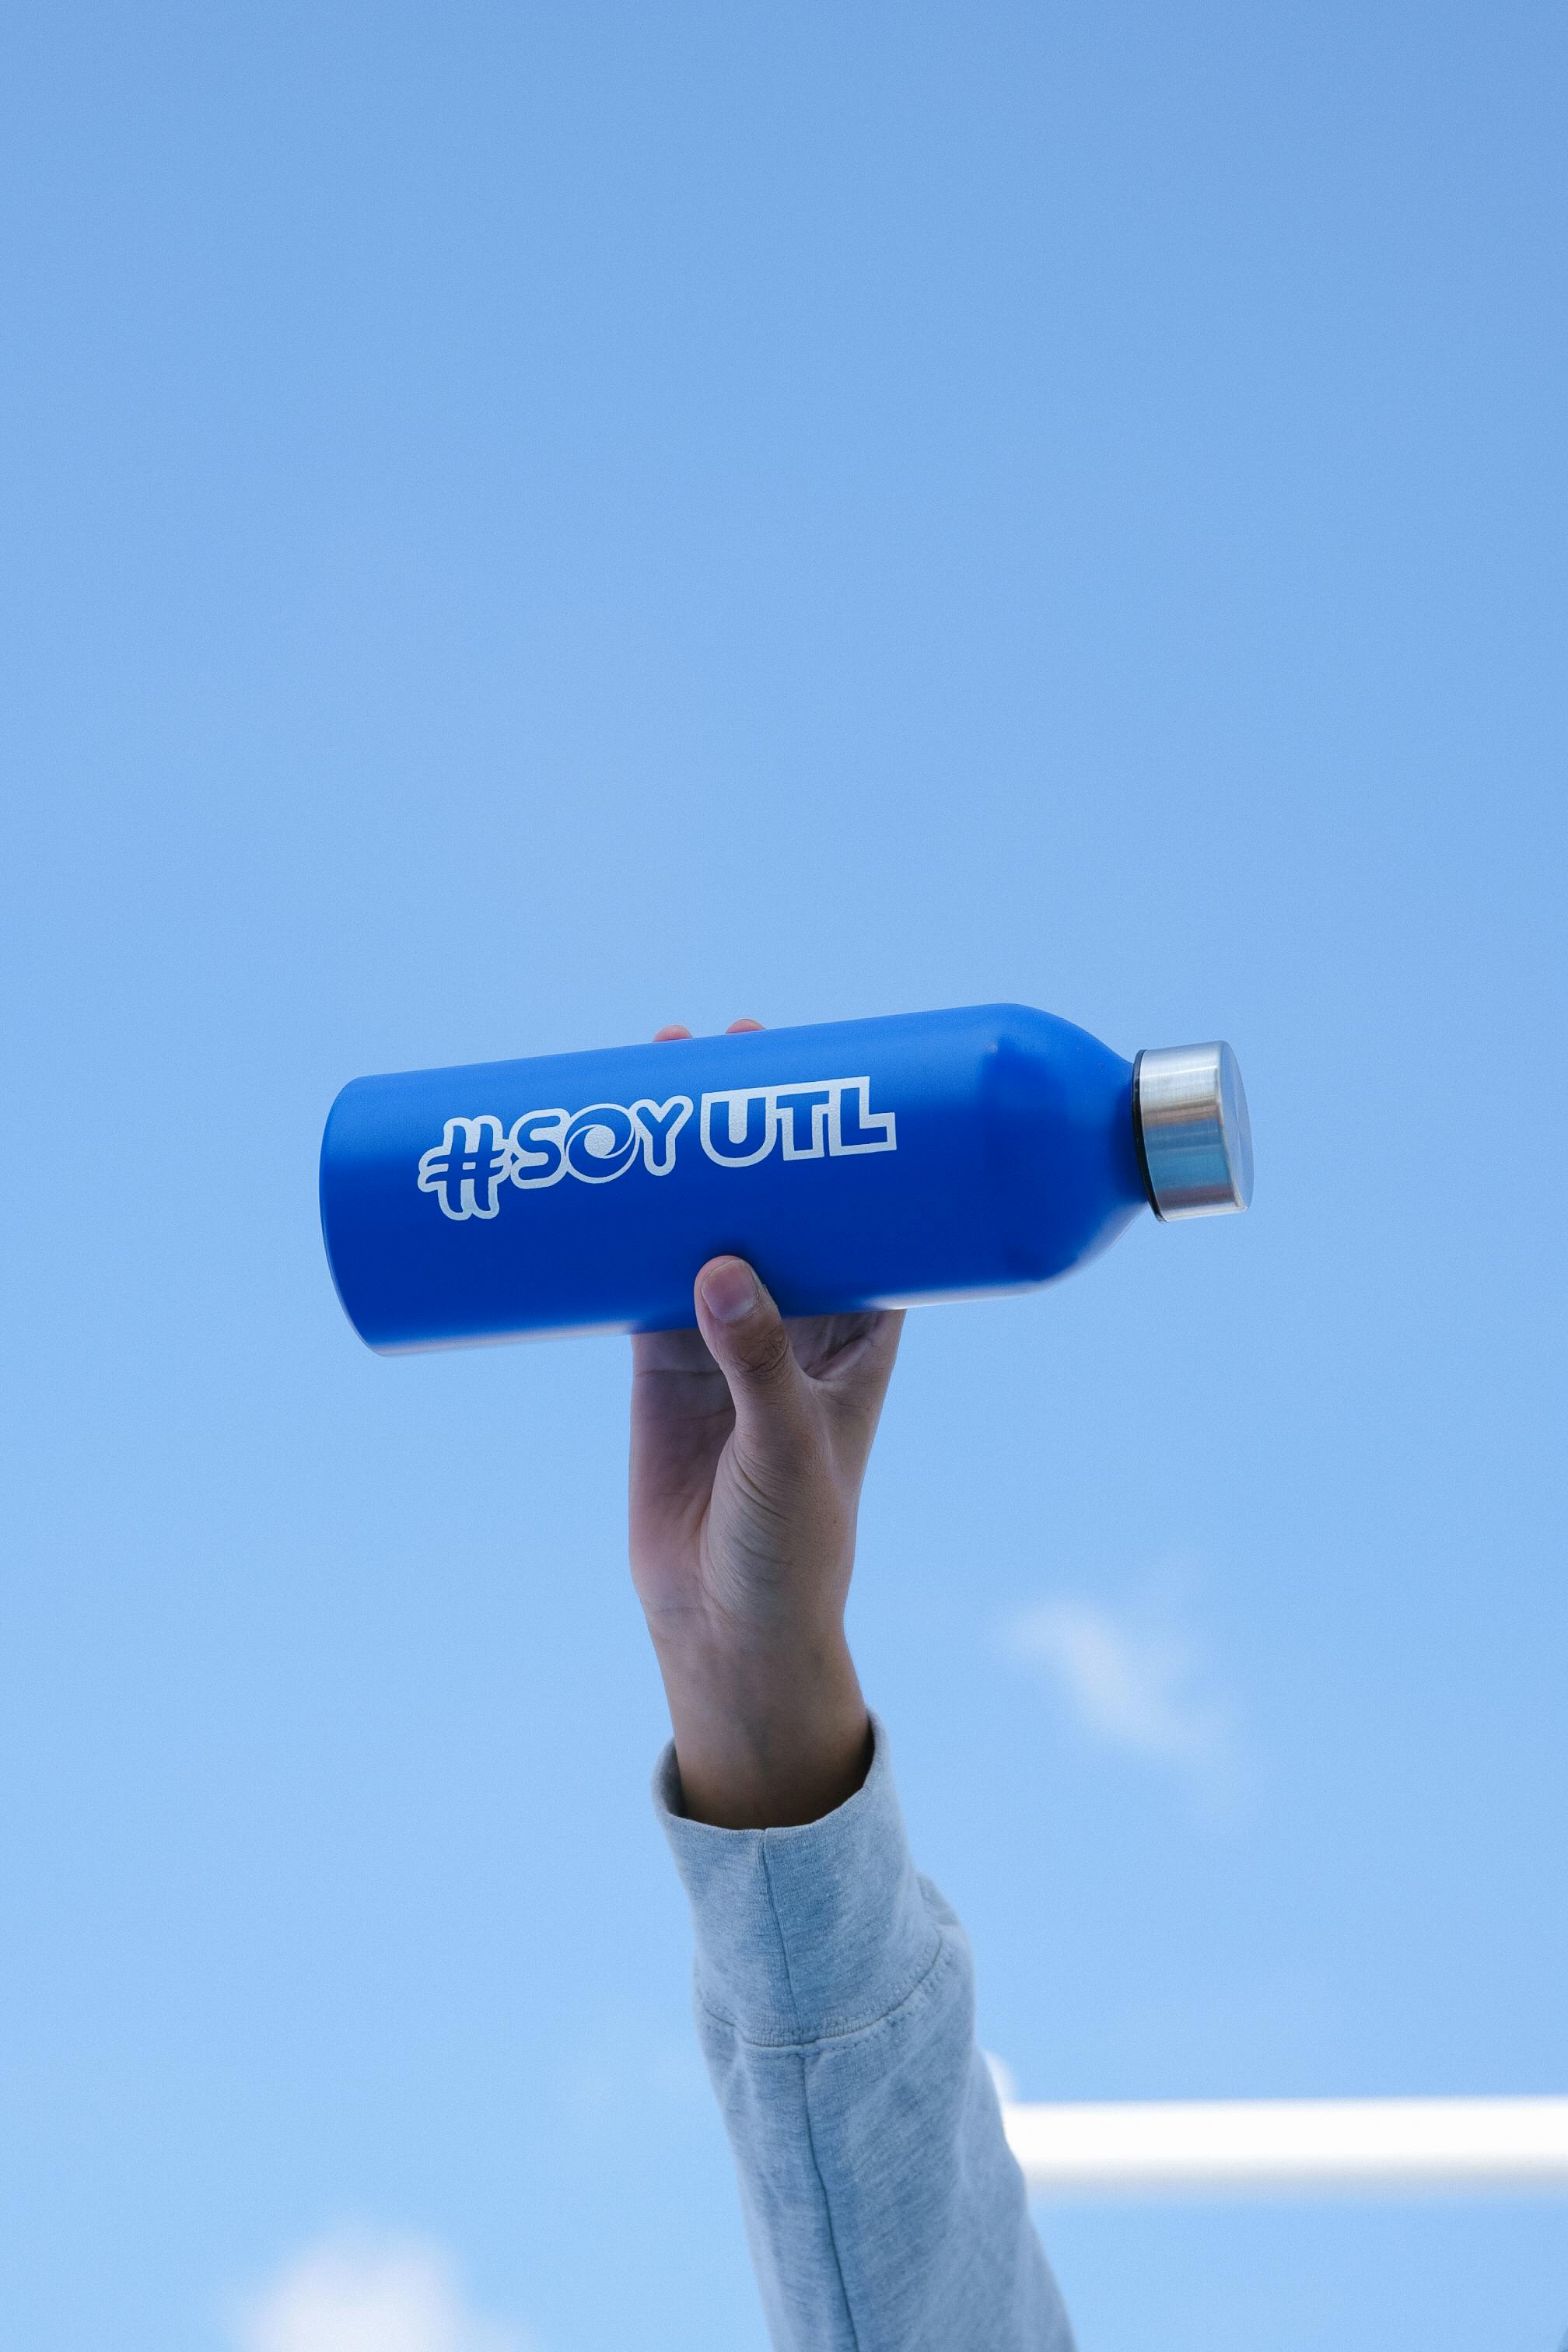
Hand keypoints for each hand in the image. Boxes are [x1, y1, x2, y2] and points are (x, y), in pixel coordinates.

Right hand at [630, 1020, 903, 1827]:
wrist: (727, 1629)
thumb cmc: (794, 1548)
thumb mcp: (788, 1451)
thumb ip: (758, 1363)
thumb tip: (721, 1265)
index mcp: (861, 1329)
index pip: (866, 1209)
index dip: (838, 1139)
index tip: (811, 1070)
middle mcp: (796, 1319)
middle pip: (775, 1196)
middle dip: (743, 1128)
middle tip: (712, 1049)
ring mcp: (724, 1335)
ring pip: (700, 1221)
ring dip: (677, 1161)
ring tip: (644, 1082)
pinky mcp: (660, 1362)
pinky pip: (634, 1271)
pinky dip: (616, 1226)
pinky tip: (591, 1171)